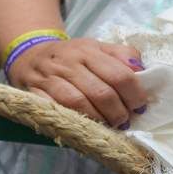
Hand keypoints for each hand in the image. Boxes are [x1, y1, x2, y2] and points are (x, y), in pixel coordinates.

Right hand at [6, 37, 147, 128]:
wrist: (29, 54)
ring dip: (98, 119)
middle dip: (118, 112)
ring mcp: (49, 77)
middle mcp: (69, 62)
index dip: (135, 95)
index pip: (120, 74)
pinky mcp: (33, 92)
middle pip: (101, 92)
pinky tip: (83, 125)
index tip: (140, 106)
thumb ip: (122, 56)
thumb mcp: (97, 47)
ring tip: (108, 126)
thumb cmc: (71, 56)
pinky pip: (55, 109)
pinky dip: (72, 119)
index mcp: (88, 50)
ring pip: (78, 102)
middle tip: (125, 121)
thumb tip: (143, 71)